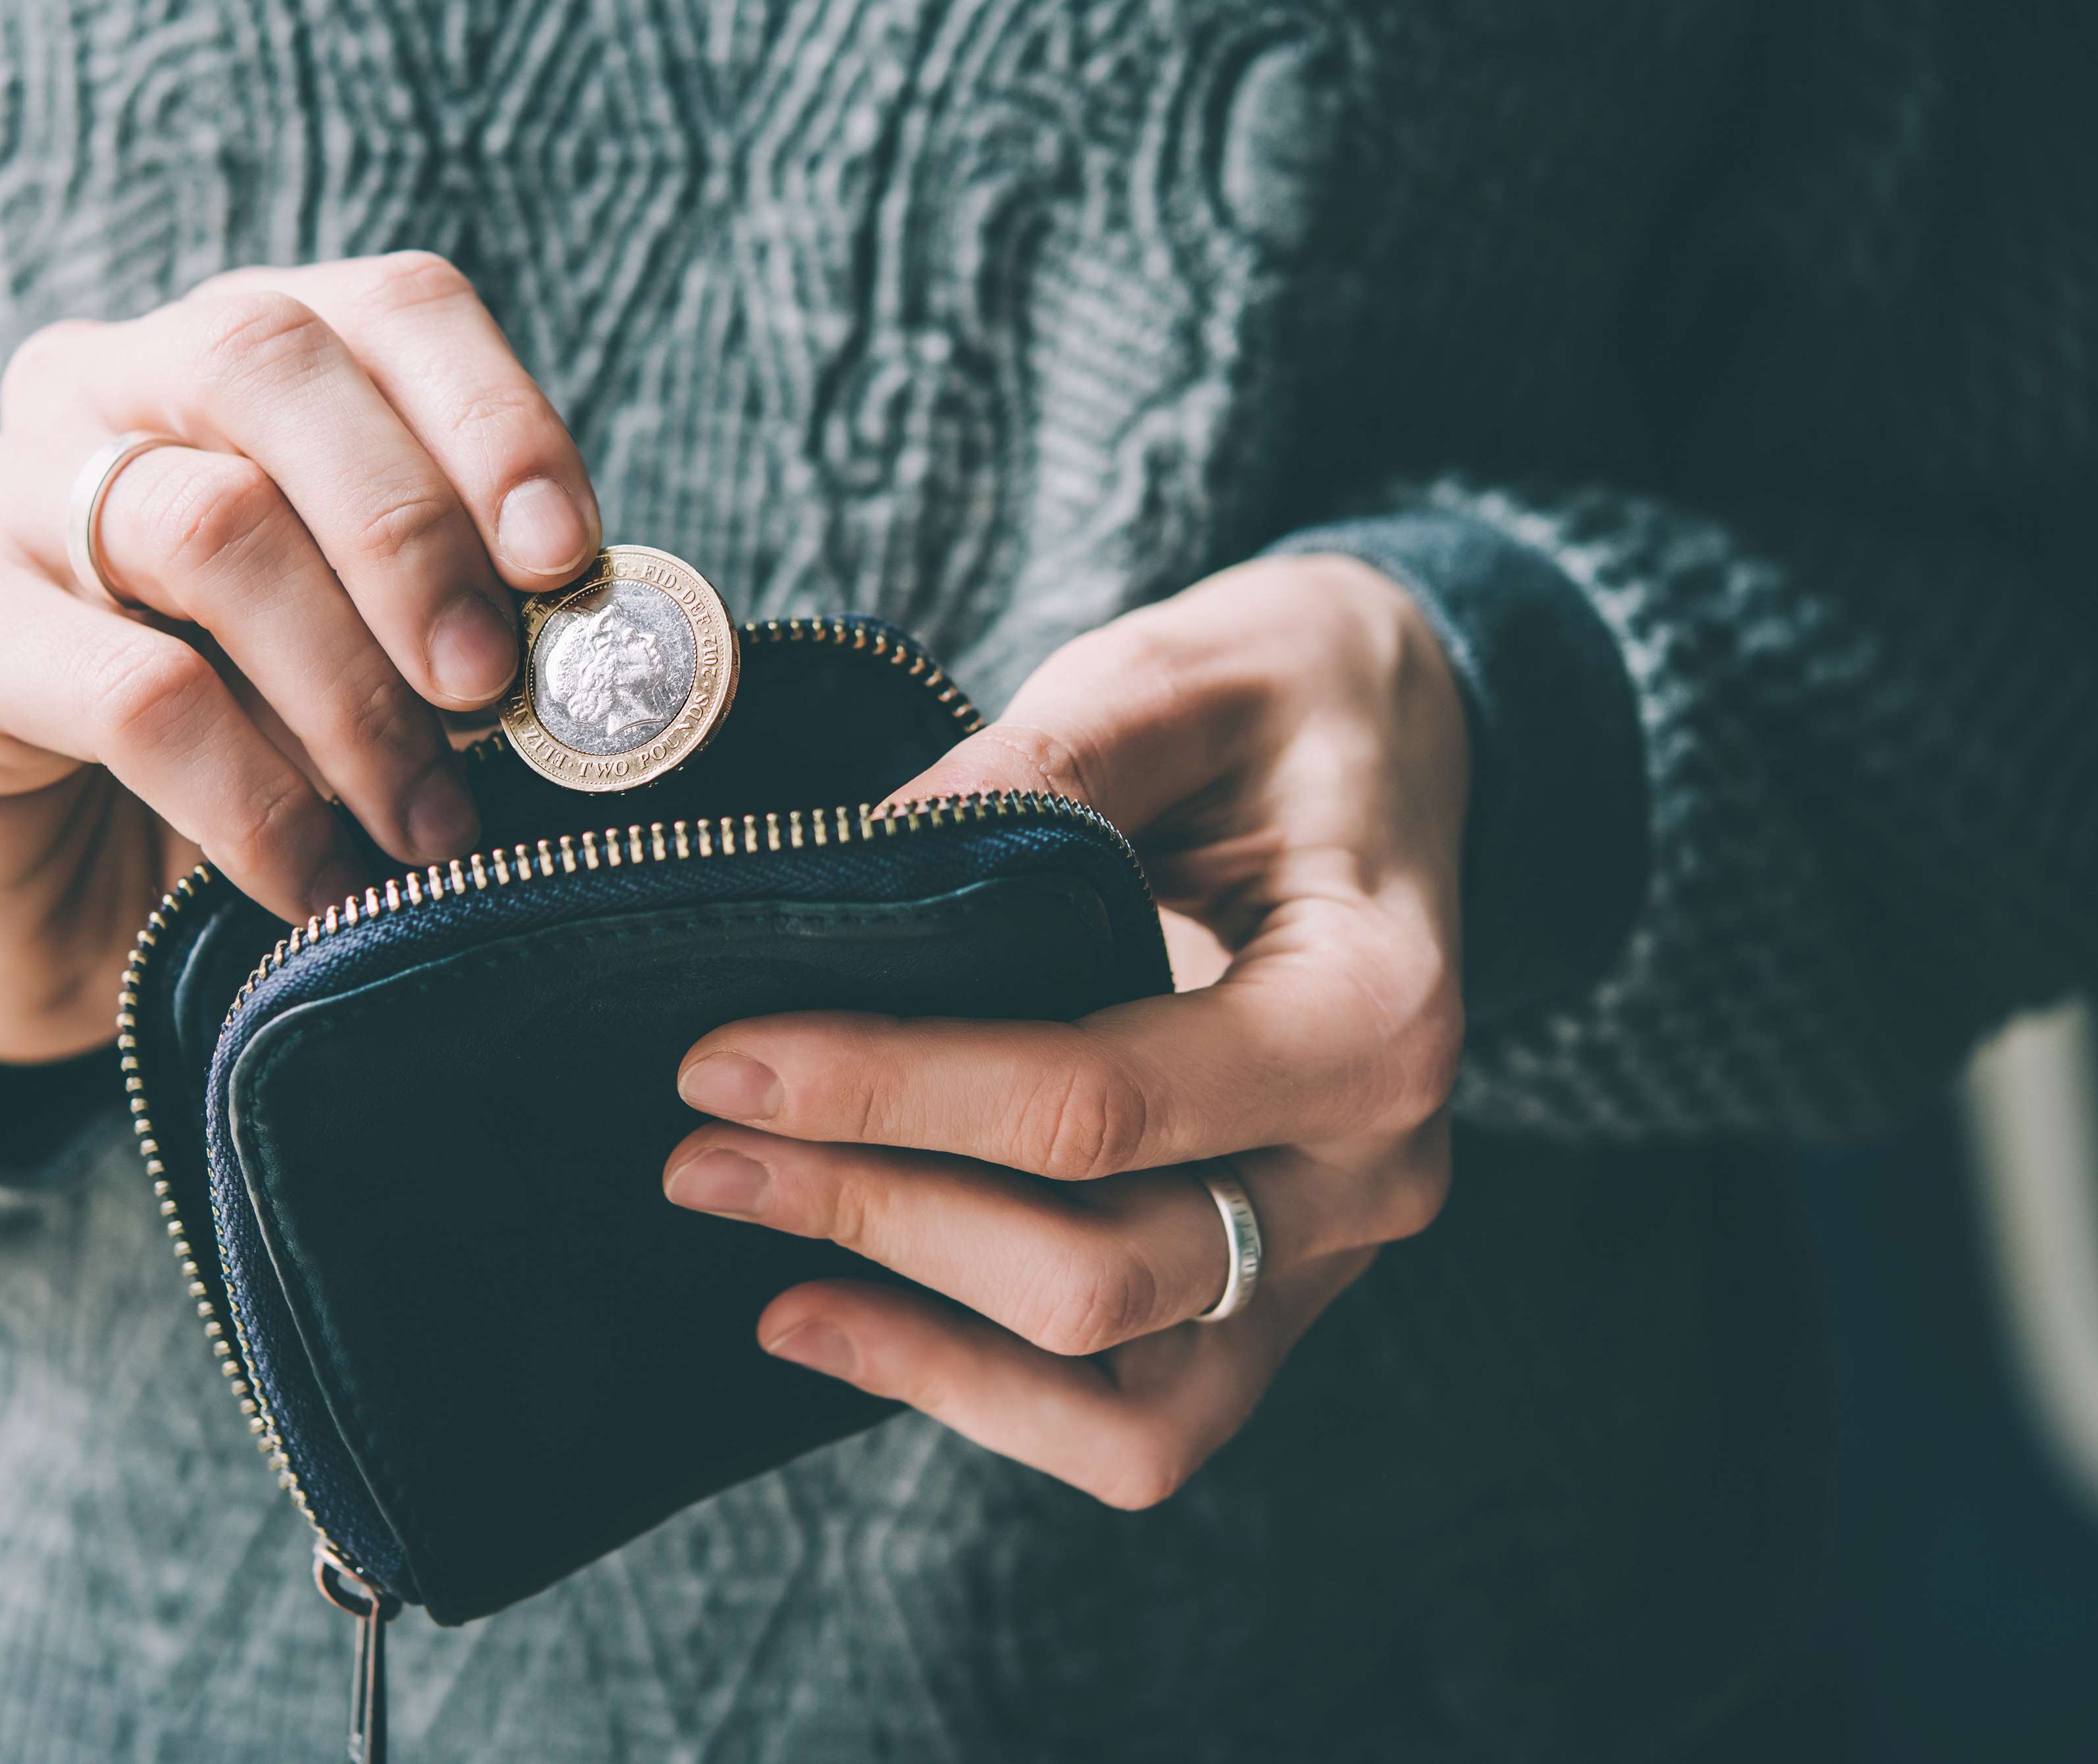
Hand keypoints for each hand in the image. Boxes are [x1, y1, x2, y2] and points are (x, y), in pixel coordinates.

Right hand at [0, 254, 598, 1062]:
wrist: (74, 914)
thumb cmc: (265, 755)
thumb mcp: (385, 665)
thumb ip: (477, 616)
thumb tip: (608, 642)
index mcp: (247, 356)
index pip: (389, 306)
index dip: (494, 415)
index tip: (565, 556)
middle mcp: (108, 385)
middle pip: (272, 360)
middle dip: (412, 531)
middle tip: (492, 688)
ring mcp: (4, 500)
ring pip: (207, 524)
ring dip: (350, 692)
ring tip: (428, 823)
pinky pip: (130, 696)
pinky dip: (253, 799)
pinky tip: (319, 885)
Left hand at [660, 555, 1467, 1506]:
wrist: (1397, 740)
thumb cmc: (1288, 700)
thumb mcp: (1177, 679)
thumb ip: (1040, 766)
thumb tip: (848, 866)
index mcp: (1374, 1013)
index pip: (1102, 1103)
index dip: (892, 1094)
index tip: (723, 1059)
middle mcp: (1374, 1169)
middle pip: (1099, 1273)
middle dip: (877, 1213)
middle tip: (700, 1147)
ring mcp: (1331, 1255)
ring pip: (1124, 1403)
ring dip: (919, 1333)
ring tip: (755, 1251)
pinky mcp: (1275, 1294)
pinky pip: (1136, 1418)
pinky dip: (980, 1390)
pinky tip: (829, 1315)